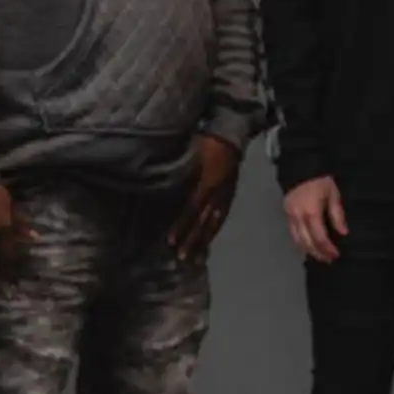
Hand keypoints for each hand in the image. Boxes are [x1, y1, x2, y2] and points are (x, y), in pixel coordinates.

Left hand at [168, 135, 240, 262]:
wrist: (232, 135)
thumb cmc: (208, 141)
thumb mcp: (191, 154)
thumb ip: (180, 172)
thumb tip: (161, 185)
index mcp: (207, 183)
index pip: (191, 209)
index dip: (180, 225)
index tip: (170, 241)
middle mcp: (217, 193)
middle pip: (203, 221)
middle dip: (192, 241)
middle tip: (182, 258)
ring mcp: (225, 195)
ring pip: (214, 222)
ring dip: (204, 241)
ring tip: (198, 258)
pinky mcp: (230, 194)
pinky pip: (222, 215)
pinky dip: (215, 230)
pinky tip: (210, 239)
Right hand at [284, 176, 347, 263]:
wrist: (303, 166)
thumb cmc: (321, 180)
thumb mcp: (333, 194)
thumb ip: (337, 215)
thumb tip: (343, 233)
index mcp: (312, 212)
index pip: (320, 237)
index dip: (328, 248)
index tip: (336, 255)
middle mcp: (298, 216)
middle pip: (307, 242)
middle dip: (319, 253)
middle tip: (329, 260)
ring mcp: (290, 216)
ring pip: (298, 240)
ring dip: (309, 250)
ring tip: (319, 256)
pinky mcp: (286, 213)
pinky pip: (293, 233)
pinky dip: (300, 242)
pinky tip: (308, 246)